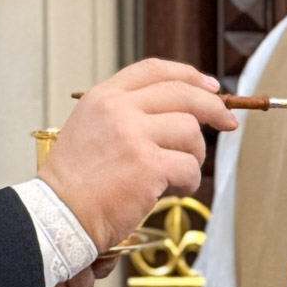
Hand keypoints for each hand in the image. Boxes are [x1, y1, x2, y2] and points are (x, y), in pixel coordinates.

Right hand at [39, 58, 237, 253]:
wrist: (58, 216)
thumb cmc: (75, 182)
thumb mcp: (90, 128)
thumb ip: (125, 113)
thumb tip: (177, 111)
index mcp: (104, 97)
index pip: (154, 70)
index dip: (188, 75)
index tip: (209, 87)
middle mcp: (118, 110)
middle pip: (182, 94)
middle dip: (213, 107)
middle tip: (228, 123)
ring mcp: (133, 136)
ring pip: (191, 131)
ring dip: (194, 155)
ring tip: (176, 173)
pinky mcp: (148, 166)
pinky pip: (189, 167)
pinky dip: (188, 182)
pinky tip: (172, 190)